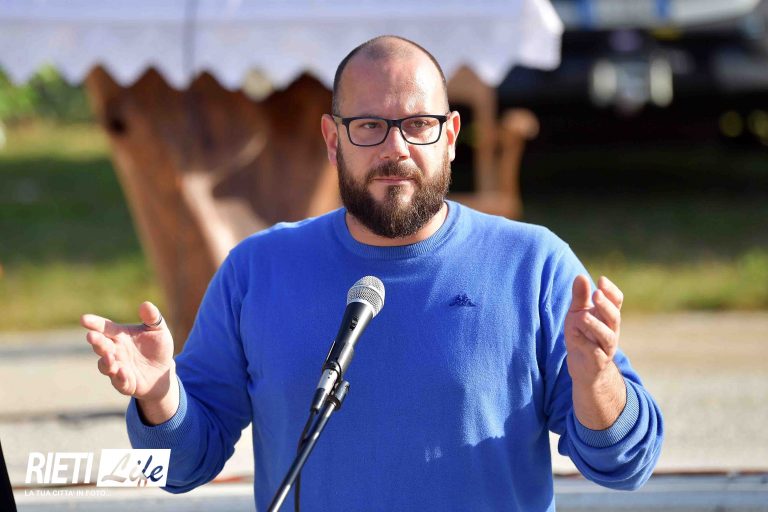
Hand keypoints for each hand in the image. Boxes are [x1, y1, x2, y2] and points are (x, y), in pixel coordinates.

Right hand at [80, 302, 175, 402]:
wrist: (163, 371)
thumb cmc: (157, 347)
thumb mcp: (158, 330)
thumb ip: (152, 318)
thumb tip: (145, 304)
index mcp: (119, 335)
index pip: (104, 327)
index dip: (94, 323)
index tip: (84, 319)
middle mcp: (114, 351)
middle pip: (101, 345)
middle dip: (96, 341)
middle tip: (91, 336)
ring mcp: (117, 367)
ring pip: (105, 365)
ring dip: (105, 361)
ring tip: (109, 356)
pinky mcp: (125, 383)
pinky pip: (119, 382)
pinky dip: (120, 377)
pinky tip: (123, 371)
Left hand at [564, 275, 626, 428]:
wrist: (583, 367)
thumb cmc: (581, 335)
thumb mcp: (577, 314)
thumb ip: (579, 297)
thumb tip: (581, 276)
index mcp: (608, 317)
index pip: (617, 301)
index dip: (611, 291)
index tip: (601, 280)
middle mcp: (611, 331)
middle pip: (614, 317)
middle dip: (606, 305)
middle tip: (596, 293)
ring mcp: (606, 347)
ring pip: (607, 336)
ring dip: (596, 325)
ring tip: (582, 317)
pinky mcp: (597, 362)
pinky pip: (594, 352)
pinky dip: (584, 343)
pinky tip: (573, 334)